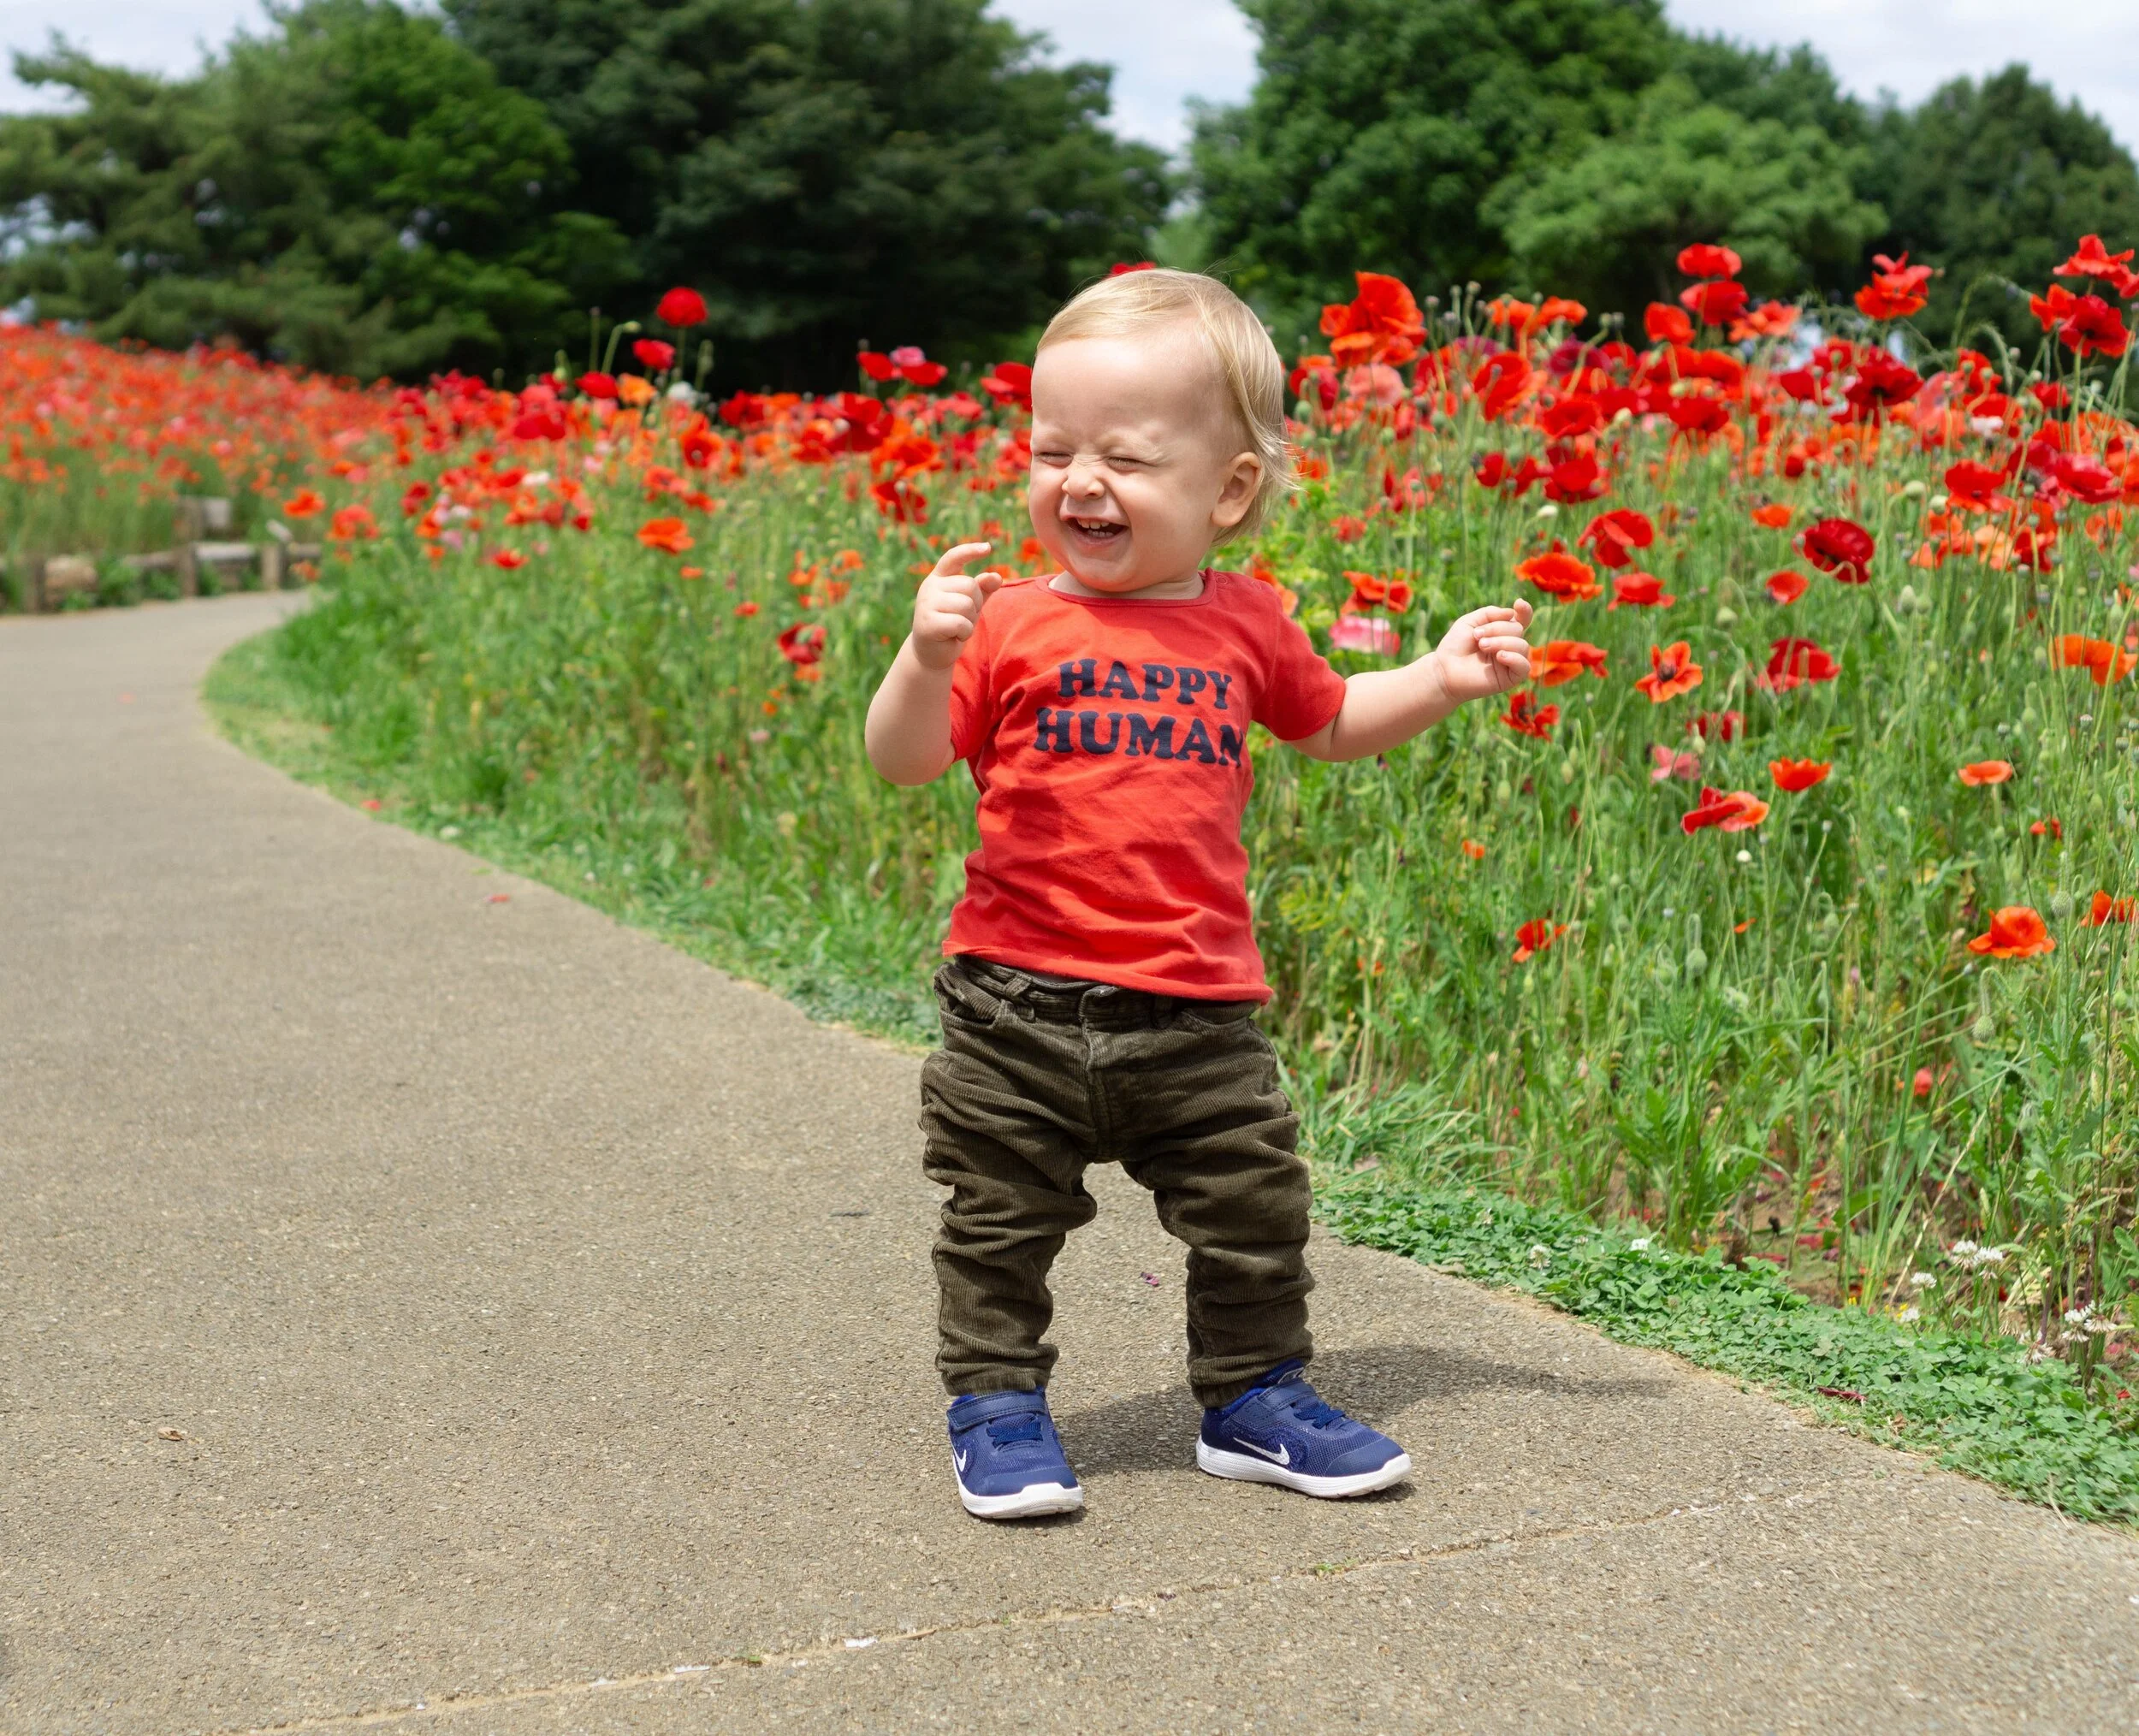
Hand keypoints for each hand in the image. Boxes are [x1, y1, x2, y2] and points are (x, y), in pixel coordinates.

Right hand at [909, 541, 1000, 670]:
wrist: (931, 654)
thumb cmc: (952, 626)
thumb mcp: (969, 605)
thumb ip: (982, 589)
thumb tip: (996, 576)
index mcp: (939, 578)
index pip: (953, 557)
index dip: (970, 551)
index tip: (988, 548)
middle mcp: (929, 586)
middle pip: (969, 585)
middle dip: (975, 604)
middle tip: (963, 618)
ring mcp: (926, 603)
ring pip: (966, 604)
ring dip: (970, 621)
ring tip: (958, 628)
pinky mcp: (926, 622)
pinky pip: (960, 622)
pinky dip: (964, 632)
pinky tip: (954, 636)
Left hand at [1429, 601, 1532, 703]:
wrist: (1444, 670)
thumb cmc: (1456, 646)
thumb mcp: (1469, 622)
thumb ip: (1490, 613)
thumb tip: (1512, 613)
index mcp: (1502, 632)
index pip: (1521, 620)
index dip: (1524, 611)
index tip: (1518, 603)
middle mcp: (1509, 645)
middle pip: (1517, 629)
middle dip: (1497, 629)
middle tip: (1477, 636)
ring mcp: (1511, 661)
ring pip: (1522, 646)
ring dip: (1501, 642)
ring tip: (1482, 646)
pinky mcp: (1510, 678)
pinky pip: (1524, 667)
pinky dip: (1514, 658)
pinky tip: (1500, 656)